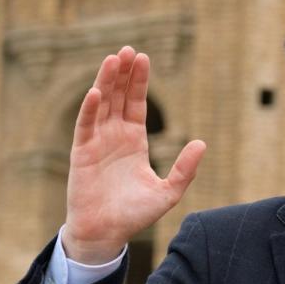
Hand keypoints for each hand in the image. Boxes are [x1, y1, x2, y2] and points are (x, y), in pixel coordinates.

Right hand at [64, 46, 205, 263]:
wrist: (107, 234)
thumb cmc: (135, 214)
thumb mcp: (168, 191)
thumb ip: (185, 168)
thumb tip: (202, 143)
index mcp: (134, 141)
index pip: (136, 104)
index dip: (139, 82)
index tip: (143, 58)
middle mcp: (114, 137)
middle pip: (118, 97)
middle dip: (123, 73)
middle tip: (128, 49)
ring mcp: (96, 143)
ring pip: (101, 105)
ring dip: (106, 81)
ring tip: (113, 58)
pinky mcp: (82, 153)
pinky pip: (85, 126)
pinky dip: (90, 109)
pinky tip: (97, 92)